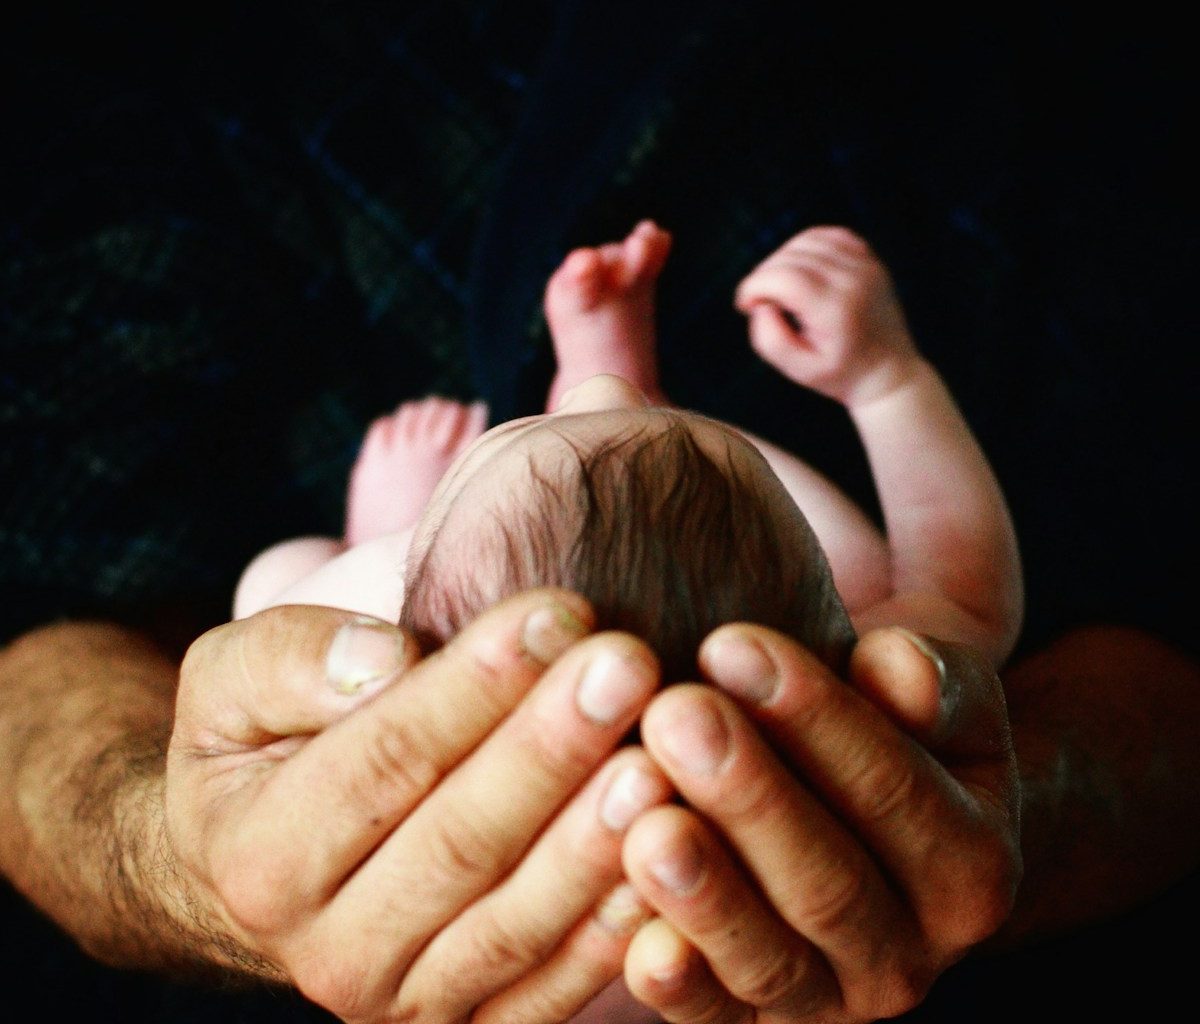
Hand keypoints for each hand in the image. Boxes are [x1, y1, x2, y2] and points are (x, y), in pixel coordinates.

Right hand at [166, 592, 672, 1022]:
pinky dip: (613, 935)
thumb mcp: (232, 681)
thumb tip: (384, 659)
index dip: (473, 687)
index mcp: (262, 858)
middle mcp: (328, 950)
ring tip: (661, 761)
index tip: (557, 612)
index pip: (382, 760)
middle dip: (550, 750)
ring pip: (512, 925)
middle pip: (458, 843)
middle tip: (630, 666)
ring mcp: (406, 1002)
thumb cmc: (269, 744)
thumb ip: (290, 659)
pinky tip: (671, 857)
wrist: (276, 867)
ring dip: (592, 844)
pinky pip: (550, 990)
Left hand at [620, 624, 1020, 1022]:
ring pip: (773, 959)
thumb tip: (894, 662)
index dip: (811, 715)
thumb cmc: (889, 737)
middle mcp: (911, 951)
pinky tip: (639, 945)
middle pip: (828, 880)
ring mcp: (832, 1000)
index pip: (892, 785)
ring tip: (646, 825)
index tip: (729, 644)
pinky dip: (683, 989)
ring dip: (708, 895)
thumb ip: (930, 682)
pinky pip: (720, 1022)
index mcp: (972, 863)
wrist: (868, 833)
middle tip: (674, 715)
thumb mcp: (941, 702)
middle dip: (747, 795)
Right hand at [735, 226, 916, 404]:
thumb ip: (769, 339)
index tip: (744, 306)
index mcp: (837, 309)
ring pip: (806, 241)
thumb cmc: (839, 374)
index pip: (784, 277)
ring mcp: (865, 266)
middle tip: (760, 304)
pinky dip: (805, 247)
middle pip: (791, 257)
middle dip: (763, 276)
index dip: (754, 286)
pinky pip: (828, 236)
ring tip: (777, 288)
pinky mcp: (869, 260)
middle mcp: (854, 281)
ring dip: (781, 259)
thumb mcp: (798, 370)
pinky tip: (798, 269)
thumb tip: (762, 303)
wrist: (888, 372)